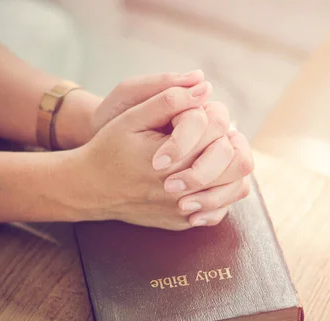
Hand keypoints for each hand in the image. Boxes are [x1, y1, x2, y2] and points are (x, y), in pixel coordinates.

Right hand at [65, 77, 251, 229]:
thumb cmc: (110, 149)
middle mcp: (185, 191)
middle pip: (238, 161)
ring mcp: (186, 211)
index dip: (213, 116)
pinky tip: (206, 176)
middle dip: (229, 141)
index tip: (197, 115)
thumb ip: (168, 101)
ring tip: (213, 152)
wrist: (91, 188)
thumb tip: (204, 89)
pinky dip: (221, 190)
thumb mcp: (132, 117)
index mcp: (175, 161)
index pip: (220, 131)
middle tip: (213, 133)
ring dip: (231, 166)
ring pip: (237, 187)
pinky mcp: (184, 222)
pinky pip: (221, 209)